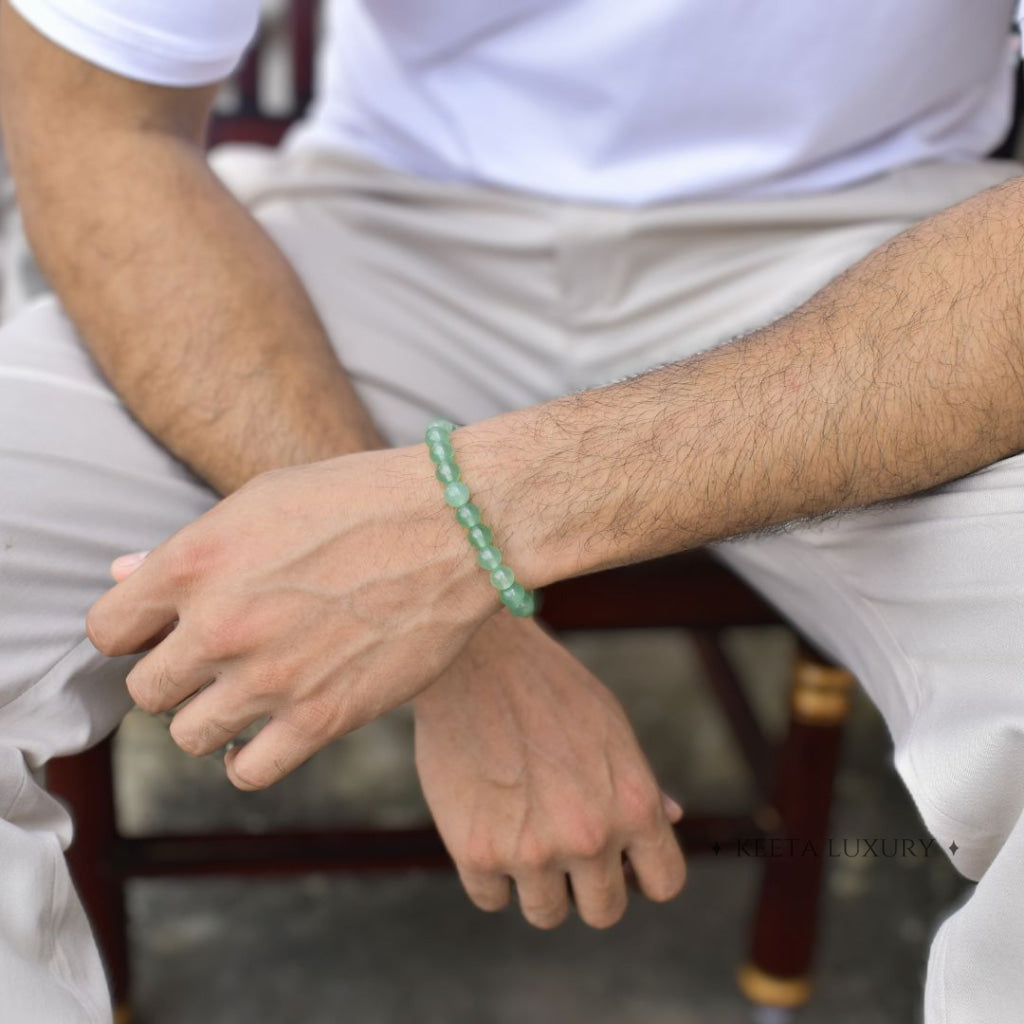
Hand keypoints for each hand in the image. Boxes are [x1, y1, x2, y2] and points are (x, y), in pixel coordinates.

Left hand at [86, 447, 497, 789]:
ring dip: (212, 715)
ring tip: (250, 689)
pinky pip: (248, 770)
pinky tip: (274, 725)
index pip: (107, 630)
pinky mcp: (322, 717)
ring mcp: (271, 677)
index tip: (161, 632)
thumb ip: (189, 548)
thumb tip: (123, 576)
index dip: (132, 633)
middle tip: (218, 657)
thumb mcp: (263, 500)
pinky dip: (251, 755)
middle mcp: (221, 625)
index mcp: (196, 562)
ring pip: (189, 735)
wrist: (454, 526)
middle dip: (176, 675)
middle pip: (147, 691)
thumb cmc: (361, 500)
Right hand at [414, 614, 685, 929]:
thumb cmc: (548, 687)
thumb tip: (671, 818)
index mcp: (634, 804)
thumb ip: (638, 782)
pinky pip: (491, 898)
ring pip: (546, 913)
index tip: (619, 859)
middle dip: (587, 886)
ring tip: (520, 830)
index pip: (664, 882)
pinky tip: (486, 826)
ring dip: (536, 884)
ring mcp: (533, 851)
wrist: (474, 659)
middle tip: (561, 845)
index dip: (642, 873)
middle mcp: (590, 837)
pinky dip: (488, 873)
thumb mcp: (610, 726)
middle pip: (605, 911)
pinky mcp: (476, 853)